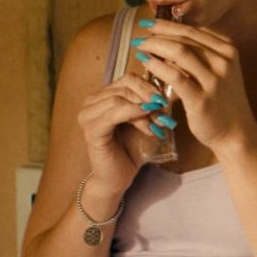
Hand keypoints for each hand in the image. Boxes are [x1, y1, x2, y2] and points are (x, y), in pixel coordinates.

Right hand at [77, 71, 167, 192]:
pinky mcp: (92, 130)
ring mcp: (88, 116)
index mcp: (102, 97)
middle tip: (164, 112)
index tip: (165, 100)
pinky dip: (134, 114)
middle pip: (125, 85)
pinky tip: (148, 124)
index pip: (128, 79)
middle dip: (149, 97)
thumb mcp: (144, 120)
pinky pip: (114, 113)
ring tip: (158, 124)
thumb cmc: (131, 149)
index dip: (150, 86)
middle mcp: (91, 103)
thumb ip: (150, 102)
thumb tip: (168, 84)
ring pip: (120, 98)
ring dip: (144, 109)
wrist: (118, 178)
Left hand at [135, 21, 256, 152]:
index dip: (168, 25)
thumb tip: (168, 41)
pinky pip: (175, 76)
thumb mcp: (219, 72)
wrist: (236, 133)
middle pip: (184, 39)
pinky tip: (145, 63)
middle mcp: (223, 62)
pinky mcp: (202, 99)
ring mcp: (214, 80)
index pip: (193, 31)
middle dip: (158, 34)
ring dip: (155, 46)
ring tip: (139, 47)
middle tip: (139, 35)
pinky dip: (157, 66)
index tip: (149, 23)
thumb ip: (201, 56)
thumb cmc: (223, 102)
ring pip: (179, 52)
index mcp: (228, 51)